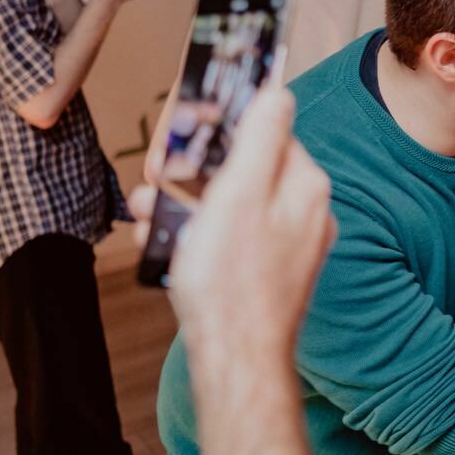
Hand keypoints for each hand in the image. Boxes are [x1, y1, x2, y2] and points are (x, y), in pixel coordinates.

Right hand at [165, 88, 335, 358]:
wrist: (234, 363)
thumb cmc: (231, 282)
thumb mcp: (238, 196)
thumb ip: (260, 139)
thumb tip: (277, 92)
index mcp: (305, 185)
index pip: (264, 129)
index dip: (216, 130)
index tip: (179, 138)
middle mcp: (304, 211)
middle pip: (242, 167)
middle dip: (191, 171)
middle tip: (157, 183)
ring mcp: (287, 244)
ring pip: (228, 203)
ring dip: (181, 204)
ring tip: (149, 217)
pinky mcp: (267, 272)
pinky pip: (228, 237)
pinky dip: (193, 236)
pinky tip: (162, 246)